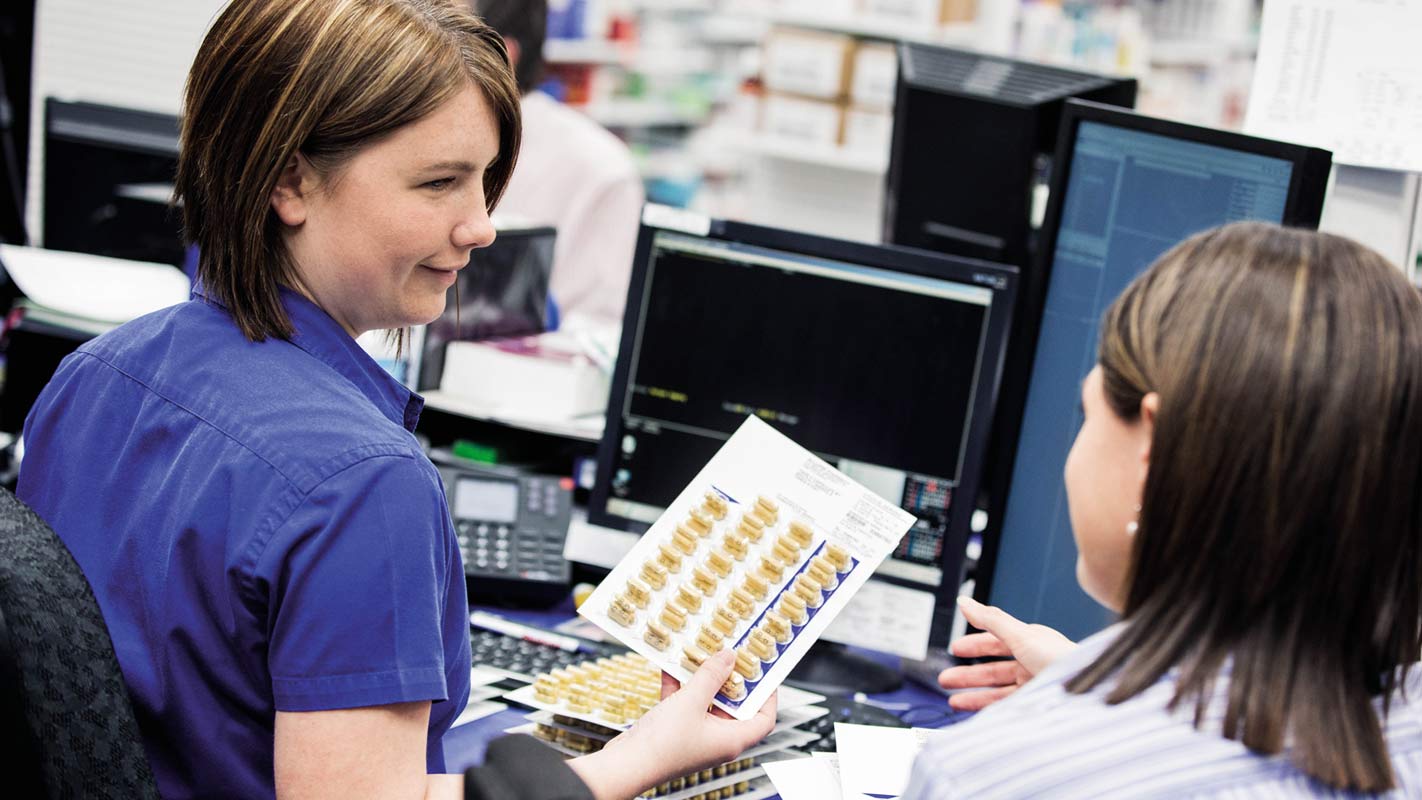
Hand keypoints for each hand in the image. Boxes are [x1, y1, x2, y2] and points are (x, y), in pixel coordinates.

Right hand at [568, 649, 775, 799]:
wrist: (626, 765)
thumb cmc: (663, 744)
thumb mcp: (691, 701)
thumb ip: (711, 676)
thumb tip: (729, 657)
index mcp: (731, 739)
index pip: (764, 718)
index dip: (767, 694)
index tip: (762, 671)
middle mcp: (717, 740)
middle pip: (735, 706)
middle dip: (731, 679)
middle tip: (731, 654)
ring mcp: (696, 736)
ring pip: (707, 702)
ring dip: (703, 679)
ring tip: (702, 654)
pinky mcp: (675, 732)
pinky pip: (684, 705)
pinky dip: (680, 686)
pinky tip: (672, 666)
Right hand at [938, 596, 1075, 711]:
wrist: (1086, 691)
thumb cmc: (1060, 659)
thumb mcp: (1020, 634)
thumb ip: (990, 619)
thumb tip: (966, 601)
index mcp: (1030, 641)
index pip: (997, 641)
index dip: (975, 645)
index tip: (956, 649)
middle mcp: (1032, 662)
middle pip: (994, 668)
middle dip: (968, 674)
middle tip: (947, 678)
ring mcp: (1035, 685)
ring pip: (998, 690)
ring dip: (974, 694)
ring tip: (954, 700)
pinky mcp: (1037, 705)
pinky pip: (1007, 707)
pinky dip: (989, 709)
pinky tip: (976, 711)